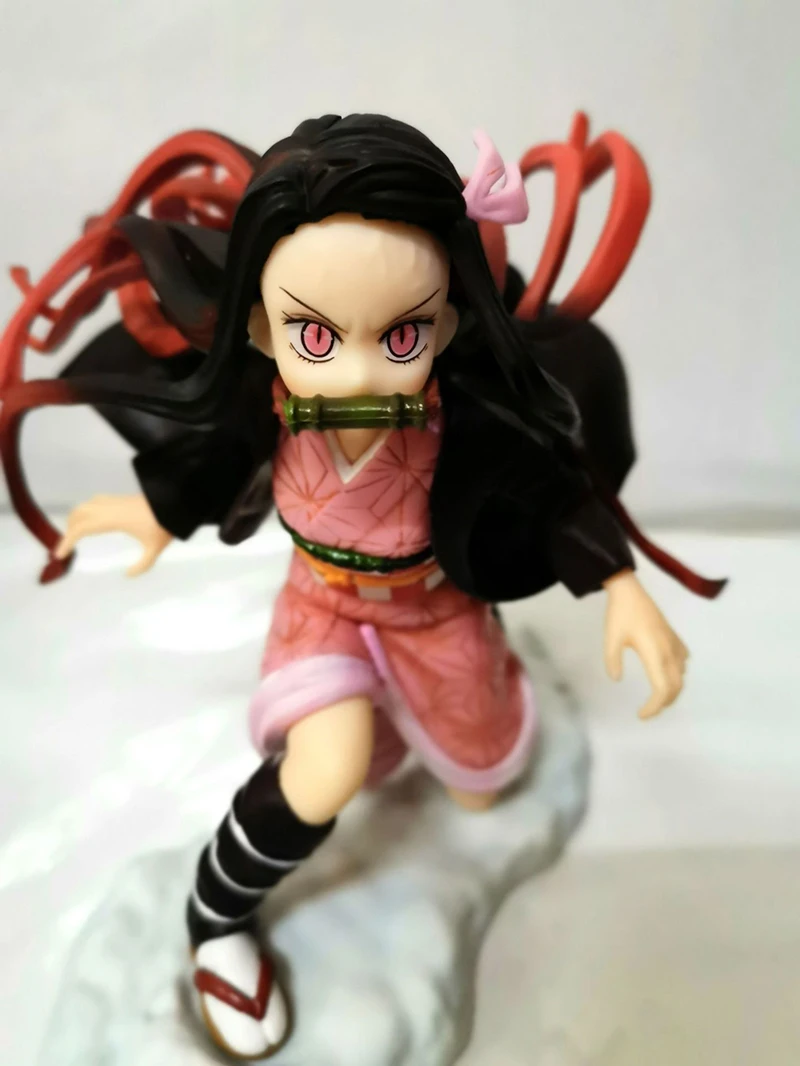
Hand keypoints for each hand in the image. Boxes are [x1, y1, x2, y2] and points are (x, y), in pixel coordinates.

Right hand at [54, 494, 173, 576]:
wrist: (176, 503)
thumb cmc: (164, 526)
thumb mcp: (154, 550)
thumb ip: (141, 565)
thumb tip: (127, 574)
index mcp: (112, 520)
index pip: (81, 529)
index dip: (67, 541)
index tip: (60, 554)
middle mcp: (108, 508)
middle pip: (78, 515)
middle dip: (68, 531)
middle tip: (66, 548)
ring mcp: (114, 501)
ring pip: (84, 506)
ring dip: (75, 519)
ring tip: (74, 536)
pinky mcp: (120, 498)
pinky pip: (95, 502)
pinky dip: (86, 511)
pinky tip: (91, 521)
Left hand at [602, 569, 688, 718]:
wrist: (630, 590)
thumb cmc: (619, 614)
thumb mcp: (611, 639)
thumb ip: (613, 661)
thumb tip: (616, 679)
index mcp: (655, 654)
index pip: (662, 689)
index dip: (654, 707)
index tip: (641, 715)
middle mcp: (669, 652)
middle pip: (676, 687)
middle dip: (664, 703)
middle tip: (647, 711)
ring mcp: (675, 644)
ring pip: (681, 676)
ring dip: (672, 690)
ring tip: (656, 697)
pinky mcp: (675, 637)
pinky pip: (683, 661)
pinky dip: (677, 674)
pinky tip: (666, 673)